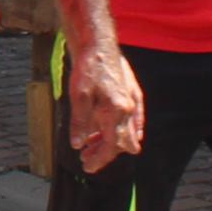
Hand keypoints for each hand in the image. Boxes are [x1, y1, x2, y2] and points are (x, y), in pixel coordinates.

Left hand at [66, 35, 147, 167]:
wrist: (98, 43)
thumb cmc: (88, 68)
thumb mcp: (78, 97)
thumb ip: (79, 122)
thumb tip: (78, 145)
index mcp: (116, 112)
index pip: (112, 146)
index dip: (100, 159)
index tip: (88, 167)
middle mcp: (128, 109)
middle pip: (122, 143)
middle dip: (104, 154)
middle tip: (86, 159)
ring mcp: (132, 101)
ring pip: (126, 132)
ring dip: (109, 141)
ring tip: (89, 146)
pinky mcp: (132, 93)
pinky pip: (134, 119)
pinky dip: (123, 130)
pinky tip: (110, 134)